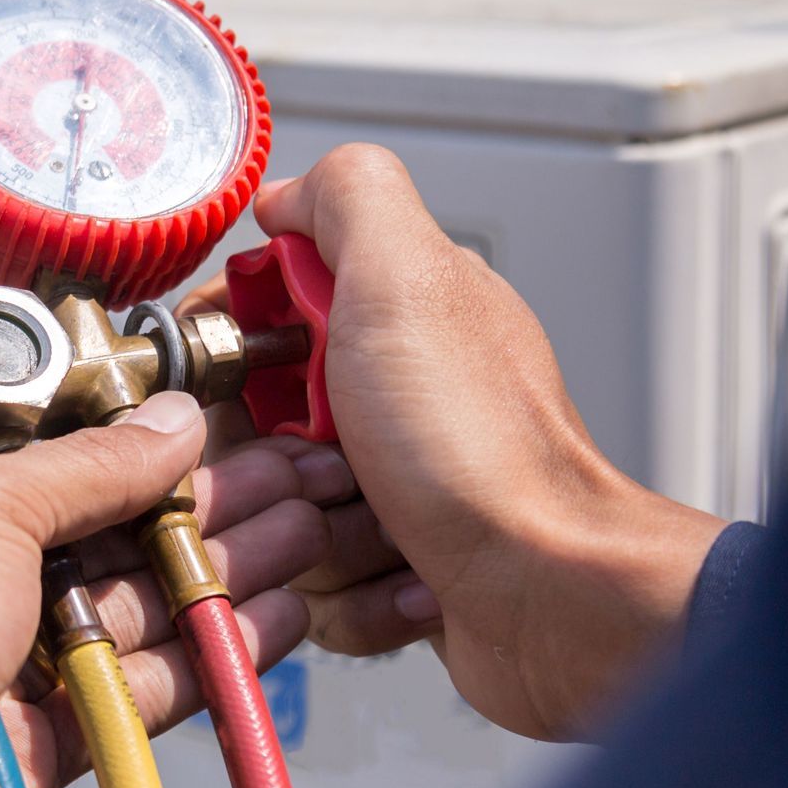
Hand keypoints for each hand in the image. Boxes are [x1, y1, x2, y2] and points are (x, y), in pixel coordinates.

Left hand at [0, 394, 345, 787]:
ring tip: (305, 540)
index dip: (126, 462)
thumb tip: (170, 422)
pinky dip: (202, 659)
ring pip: (123, 620)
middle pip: (91, 547)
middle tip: (284, 488)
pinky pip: (132, 694)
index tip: (206, 446)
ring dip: (215, 579)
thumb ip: (87, 464)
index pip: (28, 480)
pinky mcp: (33, 755)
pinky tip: (273, 623)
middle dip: (195, 517)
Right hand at [187, 146, 724, 740]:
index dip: (231, 350)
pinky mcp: (397, 567)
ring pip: (277, 515)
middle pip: (250, 427)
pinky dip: (350, 596)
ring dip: (309, 537)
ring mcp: (396, 485)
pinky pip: (318, 590)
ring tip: (380, 529)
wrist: (556, 594)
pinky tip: (406, 578)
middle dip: (266, 461)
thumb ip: (348, 198)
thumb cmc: (486, 453)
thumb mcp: (407, 279)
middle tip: (322, 465)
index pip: (256, 316)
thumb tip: (288, 191)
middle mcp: (395, 396)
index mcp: (392, 316)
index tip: (242, 378)